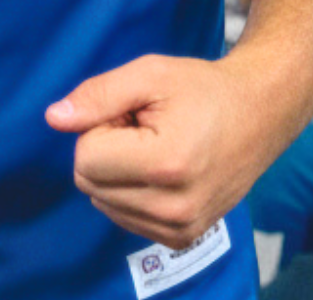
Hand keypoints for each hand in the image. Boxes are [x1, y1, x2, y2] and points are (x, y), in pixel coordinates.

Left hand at [46, 55, 277, 248]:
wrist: (258, 115)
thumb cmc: (202, 89)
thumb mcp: (149, 74)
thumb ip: (97, 95)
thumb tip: (54, 118)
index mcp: (166, 166)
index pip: (86, 158)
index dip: (100, 125)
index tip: (132, 113)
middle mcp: (174, 208)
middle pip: (89, 183)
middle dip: (105, 148)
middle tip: (143, 127)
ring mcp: (180, 229)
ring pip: (102, 202)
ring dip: (118, 170)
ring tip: (156, 145)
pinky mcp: (182, 238)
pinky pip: (122, 216)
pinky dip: (130, 190)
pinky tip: (161, 167)